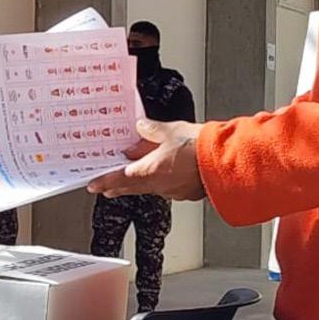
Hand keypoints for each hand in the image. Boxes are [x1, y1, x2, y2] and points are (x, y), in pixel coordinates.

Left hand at [88, 119, 206, 200]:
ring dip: (137, 186)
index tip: (93, 184)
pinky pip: (167, 189)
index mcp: (149, 170)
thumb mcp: (171, 130)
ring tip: (130, 183)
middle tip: (106, 189)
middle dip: (117, 187)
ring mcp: (173, 191)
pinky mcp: (186, 192)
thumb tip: (141, 127)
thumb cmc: (201, 148)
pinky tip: (162, 178)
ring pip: (149, 189)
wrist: (225, 161)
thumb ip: (152, 130)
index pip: (119, 178)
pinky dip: (159, 184)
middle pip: (131, 188)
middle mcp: (158, 185)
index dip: (104, 181)